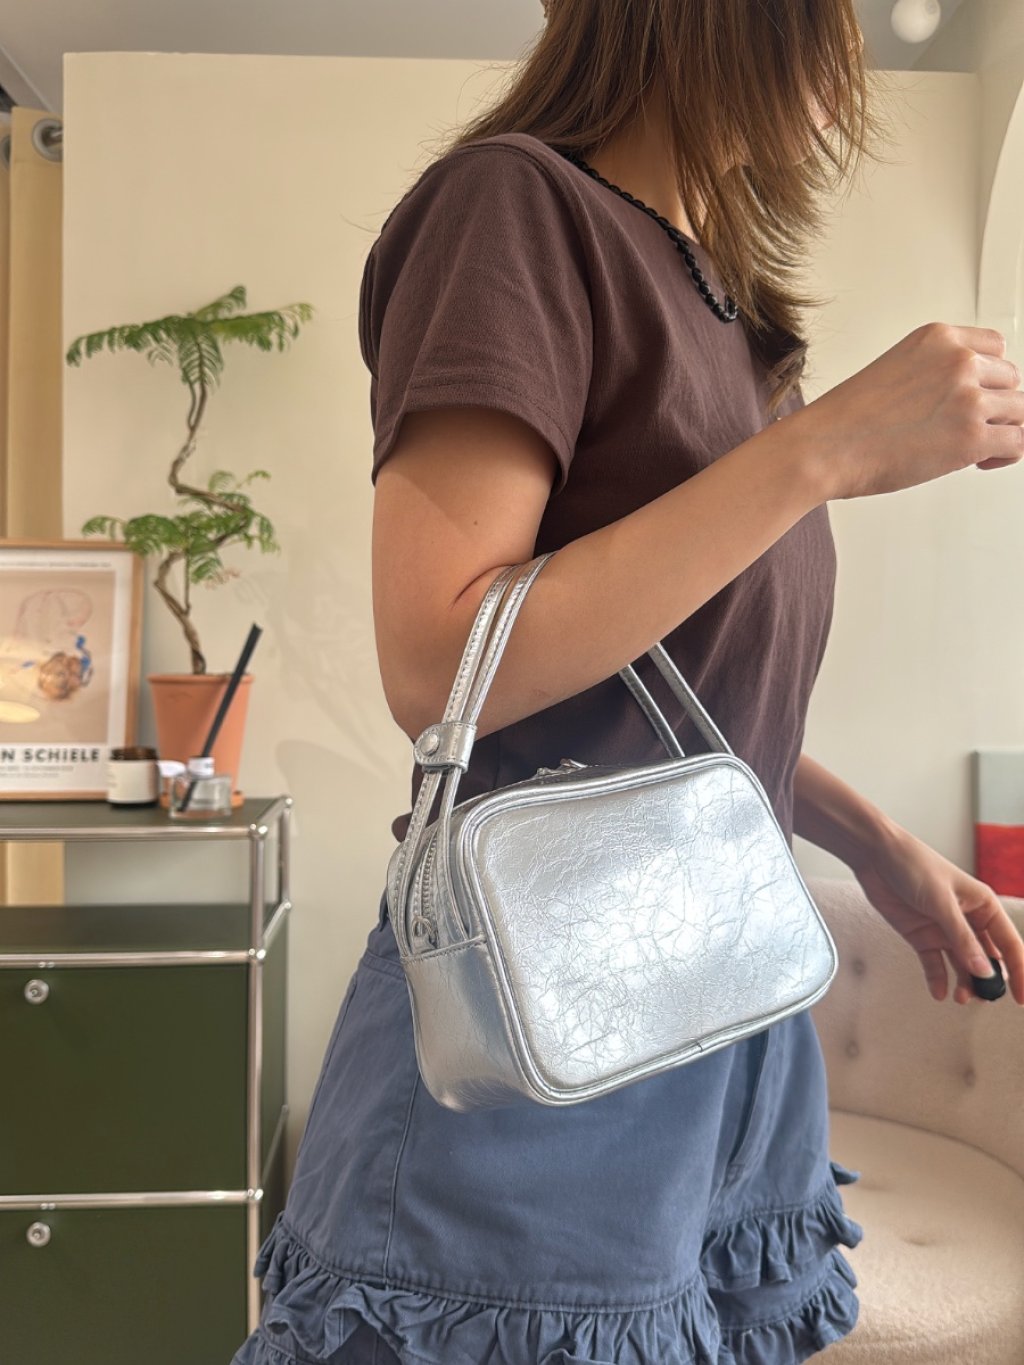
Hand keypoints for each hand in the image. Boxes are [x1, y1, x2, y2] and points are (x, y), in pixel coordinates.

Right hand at [793, 322, 1023, 500]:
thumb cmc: (845, 422)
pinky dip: (1006, 455)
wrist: (822, 448)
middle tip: (967, 429)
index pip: (995, 347)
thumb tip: (961, 404)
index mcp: (938, 338)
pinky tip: (982, 462)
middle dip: (994, 407)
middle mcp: (958, 361)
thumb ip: (933, 375)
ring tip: (974, 448)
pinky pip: (1018, 442)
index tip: (975, 397)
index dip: (989, 377)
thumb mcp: (895, 372)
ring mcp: (968, 397)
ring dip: (1001, 431)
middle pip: (1010, 380)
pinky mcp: (972, 436)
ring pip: (1019, 411)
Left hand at [848, 826, 1023, 1005]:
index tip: (1020, 999)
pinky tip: (939, 993)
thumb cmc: (913, 866)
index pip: (1009, 944)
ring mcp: (944, 930)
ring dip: (964, 983)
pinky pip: (934, 964)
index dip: (1019, 971)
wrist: (874, 856)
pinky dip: (938, 979)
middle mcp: (967, 920)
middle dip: (988, 981)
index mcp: (983, 905)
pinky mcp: (921, 936)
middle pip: (986, 959)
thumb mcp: (941, 902)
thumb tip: (985, 972)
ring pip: (962, 965)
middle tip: (983, 998)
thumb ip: (962, 938)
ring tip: (960, 998)